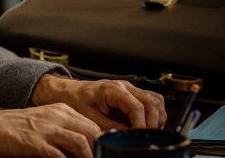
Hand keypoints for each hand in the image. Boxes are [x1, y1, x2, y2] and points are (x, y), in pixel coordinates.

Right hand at [0, 104, 99, 157]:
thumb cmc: (17, 128)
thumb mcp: (45, 122)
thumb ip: (65, 130)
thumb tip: (86, 147)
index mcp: (61, 110)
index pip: (94, 125)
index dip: (104, 143)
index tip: (109, 154)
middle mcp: (57, 117)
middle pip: (92, 132)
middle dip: (101, 150)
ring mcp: (47, 130)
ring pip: (81, 143)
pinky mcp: (36, 144)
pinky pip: (60, 156)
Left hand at [31, 73, 166, 129]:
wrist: (67, 91)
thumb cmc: (75, 100)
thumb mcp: (88, 116)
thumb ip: (109, 126)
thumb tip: (128, 136)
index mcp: (113, 89)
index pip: (138, 106)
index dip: (142, 124)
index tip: (140, 137)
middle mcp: (125, 86)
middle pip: (152, 102)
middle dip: (153, 122)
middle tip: (146, 137)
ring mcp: (129, 89)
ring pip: (155, 100)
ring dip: (156, 117)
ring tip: (147, 132)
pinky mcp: (131, 94)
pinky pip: (151, 101)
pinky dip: (154, 114)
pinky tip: (145, 125)